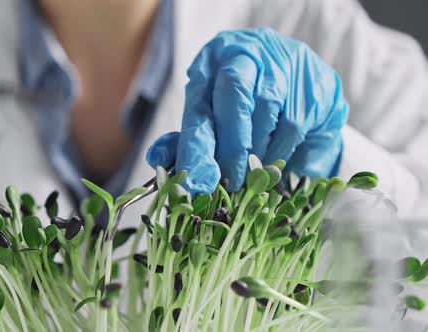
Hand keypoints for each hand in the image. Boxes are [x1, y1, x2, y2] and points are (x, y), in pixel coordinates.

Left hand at [147, 28, 347, 193]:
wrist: (298, 85)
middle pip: (234, 96)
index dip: (196, 145)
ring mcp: (285, 64)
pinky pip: (294, 124)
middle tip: (229, 182)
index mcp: (212, 61)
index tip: (197, 181)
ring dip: (258, 151)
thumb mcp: (212, 116)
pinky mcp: (315, 83)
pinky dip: (282, 151)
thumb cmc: (244, 106)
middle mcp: (247, 54)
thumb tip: (157, 159)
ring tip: (253, 168)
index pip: (200, 104)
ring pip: (266, 112)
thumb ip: (188, 137)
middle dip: (231, 148)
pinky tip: (277, 156)